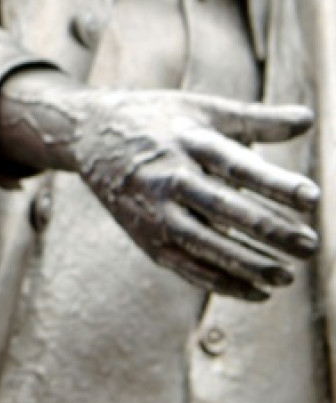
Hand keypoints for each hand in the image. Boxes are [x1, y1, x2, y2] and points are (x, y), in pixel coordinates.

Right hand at [0, 74, 317, 299]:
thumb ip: (255, 120)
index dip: (273, 182)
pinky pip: (186, 266)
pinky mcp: (145, 237)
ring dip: (248, 263)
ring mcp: (153, 211)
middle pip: (223, 208)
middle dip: (269, 229)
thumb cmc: (159, 119)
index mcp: (185, 142)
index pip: (235, 165)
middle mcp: (167, 178)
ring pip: (204, 244)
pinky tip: (258, 292)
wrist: (90, 135)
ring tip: (287, 275)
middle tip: (309, 244)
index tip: (312, 197)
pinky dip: (222, 282)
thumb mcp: (202, 109)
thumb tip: (308, 119)